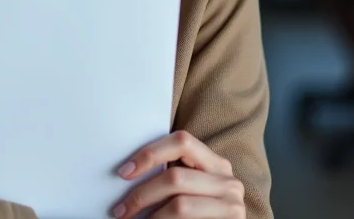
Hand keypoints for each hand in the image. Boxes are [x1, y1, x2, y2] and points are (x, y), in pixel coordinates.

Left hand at [112, 130, 244, 217]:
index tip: (124, 172)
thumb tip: (127, 171)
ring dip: (151, 216)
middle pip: (176, 176)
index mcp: (215, 162)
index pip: (181, 141)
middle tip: (121, 209)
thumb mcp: (188, 189)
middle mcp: (228, 180)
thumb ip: (170, 176)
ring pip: (180, 204)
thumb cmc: (199, 213)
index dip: (150, 153)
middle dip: (142, 194)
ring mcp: (232, 204)